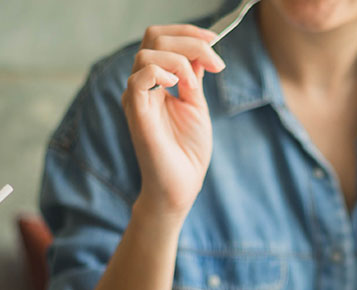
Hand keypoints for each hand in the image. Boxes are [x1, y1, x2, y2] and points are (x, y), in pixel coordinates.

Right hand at [121, 25, 225, 217]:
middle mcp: (143, 85)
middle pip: (154, 38)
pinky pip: (138, 78)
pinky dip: (161, 72)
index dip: (188, 33)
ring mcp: (137, 97)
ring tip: (195, 85)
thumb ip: (193, 77)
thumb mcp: (196, 106)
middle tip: (216, 62)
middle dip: (190, 41)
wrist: (181, 185)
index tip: (215, 40)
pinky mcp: (136, 112)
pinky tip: (179, 85)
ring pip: (148, 53)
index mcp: (156, 81)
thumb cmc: (188, 152)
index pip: (161, 39)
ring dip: (181, 59)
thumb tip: (201, 51)